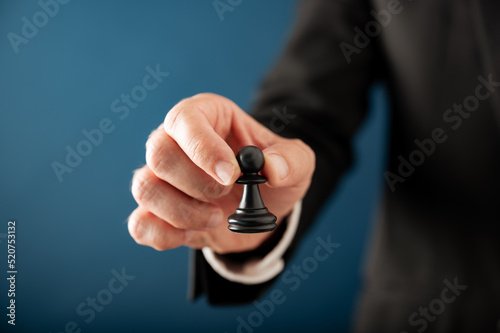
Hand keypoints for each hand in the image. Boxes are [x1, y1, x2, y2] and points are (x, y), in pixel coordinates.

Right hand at [128, 93, 314, 253]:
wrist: (263, 208)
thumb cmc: (274, 174)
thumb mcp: (298, 163)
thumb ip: (291, 160)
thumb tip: (272, 169)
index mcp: (207, 116)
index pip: (185, 119)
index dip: (203, 148)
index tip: (231, 175)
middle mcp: (176, 142)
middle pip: (158, 153)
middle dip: (195, 183)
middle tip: (226, 194)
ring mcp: (163, 178)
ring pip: (145, 188)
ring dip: (182, 212)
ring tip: (217, 217)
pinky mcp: (159, 212)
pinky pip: (140, 224)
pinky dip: (164, 235)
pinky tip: (195, 233)